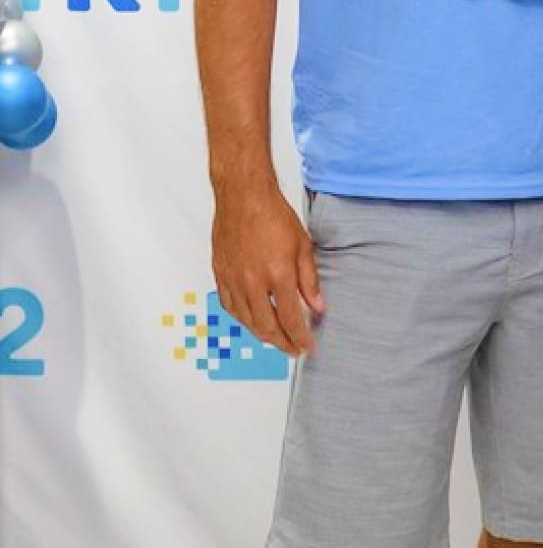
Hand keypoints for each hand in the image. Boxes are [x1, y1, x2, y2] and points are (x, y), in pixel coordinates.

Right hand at [211, 183, 324, 356]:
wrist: (243, 197)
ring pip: (246, 320)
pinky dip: (242, 319)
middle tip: (293, 350)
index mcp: (277, 275)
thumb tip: (318, 306)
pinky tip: (252, 321)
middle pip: (267, 326)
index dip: (300, 337)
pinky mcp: (220, 275)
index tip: (307, 346)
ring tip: (276, 340)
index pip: (290, 318)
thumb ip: (309, 281)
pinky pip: (230, 306)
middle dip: (282, 342)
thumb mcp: (302, 247)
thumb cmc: (273, 216)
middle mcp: (253, 282)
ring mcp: (233, 280)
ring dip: (262, 335)